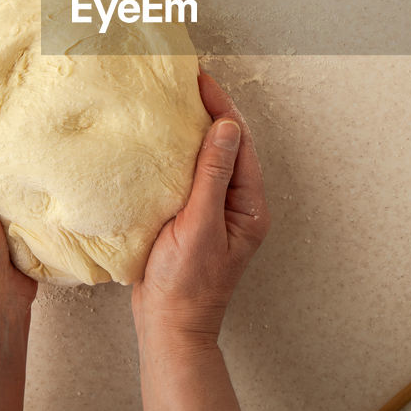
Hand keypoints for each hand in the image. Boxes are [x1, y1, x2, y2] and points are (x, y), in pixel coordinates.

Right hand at [132, 72, 270, 346]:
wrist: (168, 328)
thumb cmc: (186, 286)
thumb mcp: (199, 225)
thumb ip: (213, 175)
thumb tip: (226, 127)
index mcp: (249, 207)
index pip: (239, 144)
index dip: (221, 109)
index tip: (201, 81)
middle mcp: (238, 206)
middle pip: (227, 147)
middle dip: (211, 113)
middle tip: (187, 83)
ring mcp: (215, 213)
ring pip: (209, 161)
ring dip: (194, 132)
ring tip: (174, 103)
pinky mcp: (193, 220)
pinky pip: (191, 178)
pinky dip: (178, 156)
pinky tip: (161, 144)